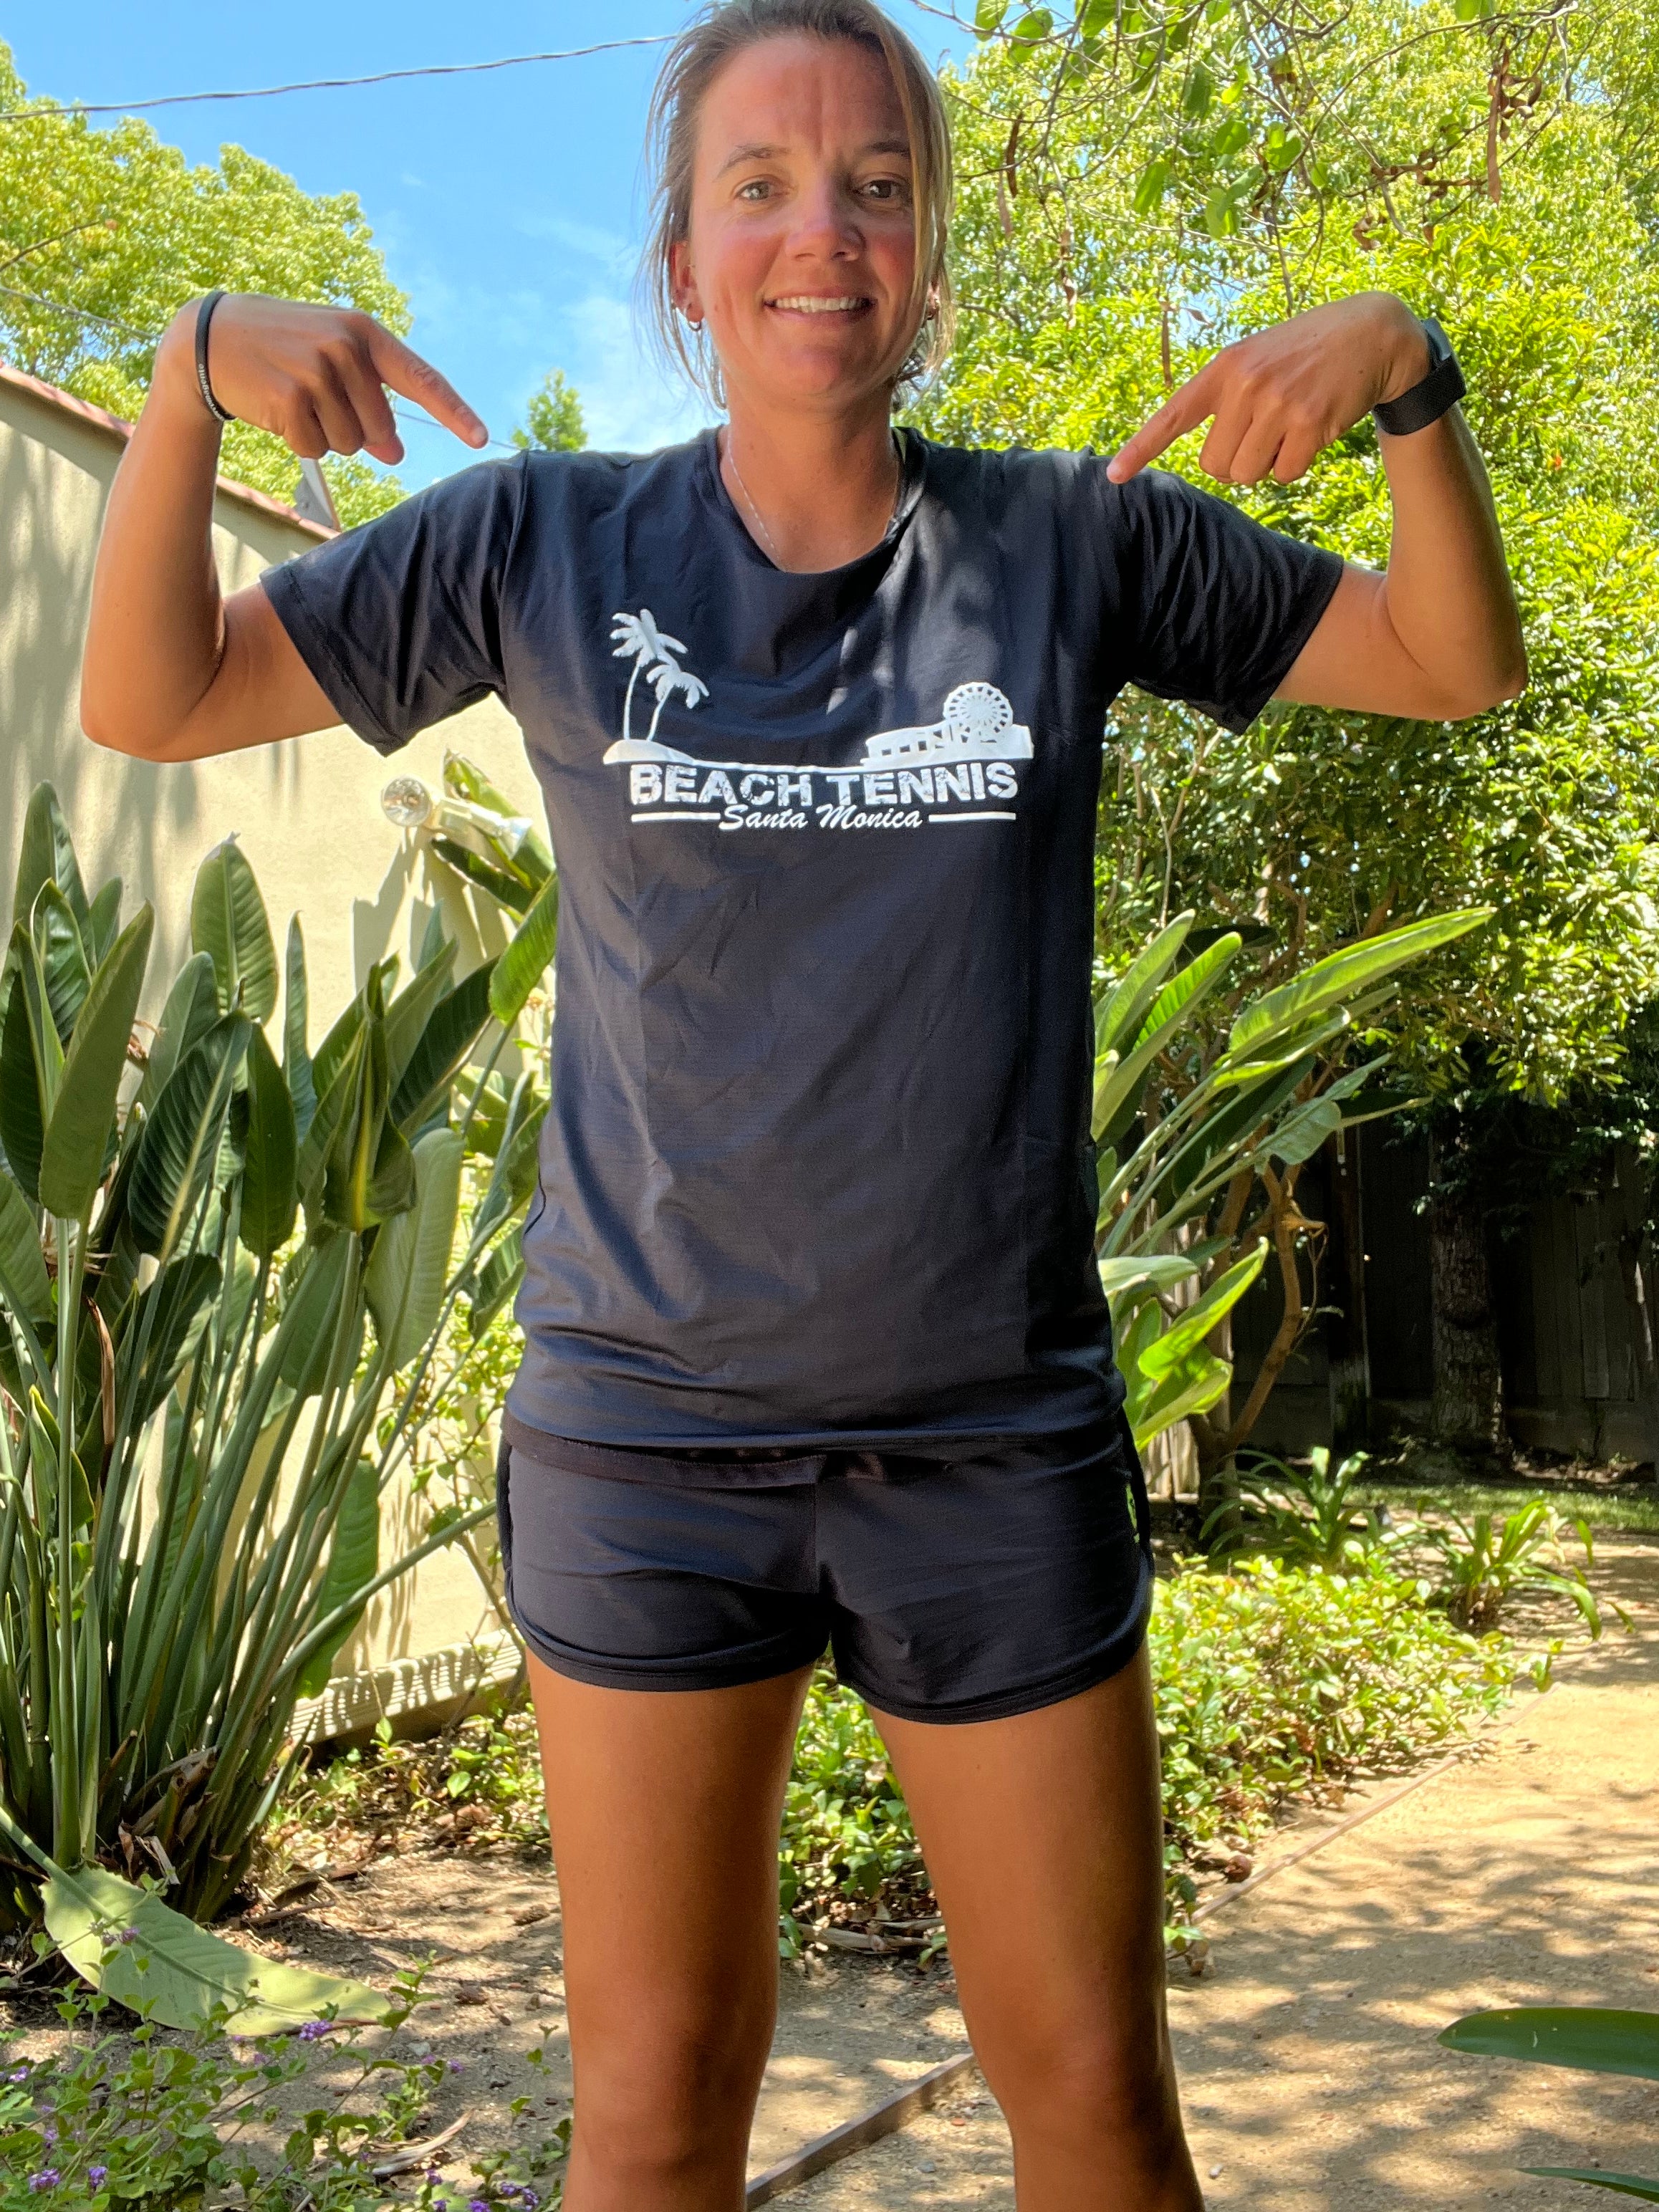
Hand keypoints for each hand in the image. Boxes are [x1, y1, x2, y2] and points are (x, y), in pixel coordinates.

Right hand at [156, 293, 487, 465]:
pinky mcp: (290, 398)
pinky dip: (299, 441)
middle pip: (380, 428)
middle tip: (317, 400)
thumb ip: (370, 400)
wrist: (211, 339)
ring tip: (294, 398)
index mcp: (365, 333)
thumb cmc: (281, 349)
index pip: (422, 378)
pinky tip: (277, 410)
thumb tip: (396, 452)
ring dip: (324, 435)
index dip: (454, 412)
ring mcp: (317, 371)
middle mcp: (346, 348)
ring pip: (349, 442)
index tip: (481, 438)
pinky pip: (316, 448)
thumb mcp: (331, 361)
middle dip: (355, 431)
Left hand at [1107, 292, 1430, 486]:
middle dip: (1238, 461)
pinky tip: (1313, 430)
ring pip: (1247, 475)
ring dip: (1267, 464)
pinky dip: (1296, 464)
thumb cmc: (1305, 354)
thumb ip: (1227, 398)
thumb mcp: (1257, 359)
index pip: (1174, 415)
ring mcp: (1276, 403)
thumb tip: (1215, 464)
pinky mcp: (1308, 423)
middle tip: (1265, 431)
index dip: (1141, 449)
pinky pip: (1284, 474)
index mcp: (1224, 368)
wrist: (1371, 334)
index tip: (1114, 476)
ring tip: (1289, 427)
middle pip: (1216, 465)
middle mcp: (1244, 385)